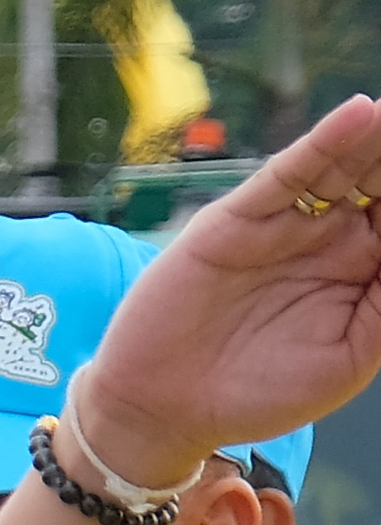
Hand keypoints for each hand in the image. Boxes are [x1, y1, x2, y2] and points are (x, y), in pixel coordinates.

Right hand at [73, 90, 380, 471]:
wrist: (165, 410)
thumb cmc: (259, 395)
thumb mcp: (349, 358)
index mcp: (363, 271)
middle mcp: (329, 239)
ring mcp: (285, 226)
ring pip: (345, 166)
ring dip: (378, 138)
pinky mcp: (237, 220)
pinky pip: (288, 174)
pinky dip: (324, 141)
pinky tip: (362, 113)